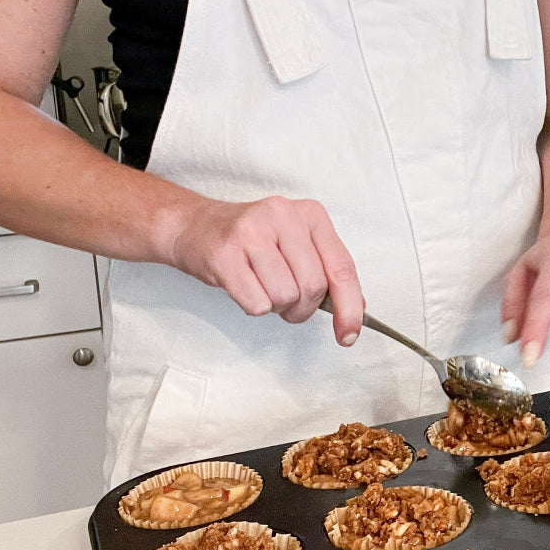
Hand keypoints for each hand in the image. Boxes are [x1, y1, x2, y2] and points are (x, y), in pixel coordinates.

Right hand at [164, 196, 364, 344]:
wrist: (195, 226)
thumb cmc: (250, 242)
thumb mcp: (296, 245)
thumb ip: (327, 270)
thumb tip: (354, 309)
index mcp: (310, 214)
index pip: (342, 268)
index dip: (350, 308)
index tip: (348, 335)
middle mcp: (283, 215)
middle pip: (313, 287)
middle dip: (302, 308)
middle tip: (285, 301)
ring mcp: (252, 232)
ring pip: (285, 297)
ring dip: (275, 306)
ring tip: (260, 286)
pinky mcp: (225, 253)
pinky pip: (256, 304)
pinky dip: (253, 307)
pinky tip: (243, 286)